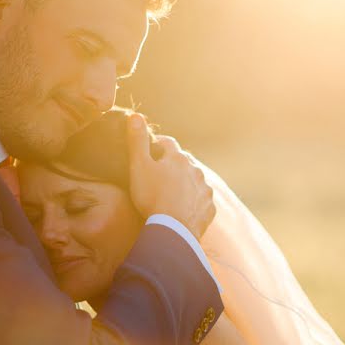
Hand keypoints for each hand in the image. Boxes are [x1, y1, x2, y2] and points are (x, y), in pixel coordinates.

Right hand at [125, 114, 215, 239]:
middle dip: (173, 164)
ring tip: (172, 193)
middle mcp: (195, 170)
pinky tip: (184, 209)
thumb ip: (137, 141)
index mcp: (178, 158)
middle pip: (183, 162)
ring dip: (185, 183)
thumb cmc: (152, 197)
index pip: (168, 143)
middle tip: (159, 173)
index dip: (157, 144)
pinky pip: (201, 201)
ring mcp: (204, 190)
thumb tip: (135, 115)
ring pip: (194, 181)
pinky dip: (193, 202)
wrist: (174, 230)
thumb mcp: (139, 166)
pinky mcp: (209, 209)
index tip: (150, 149)